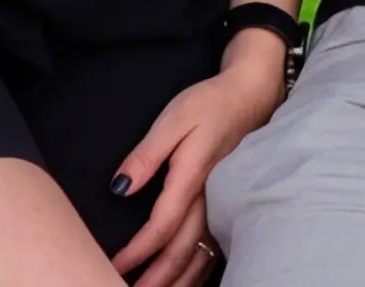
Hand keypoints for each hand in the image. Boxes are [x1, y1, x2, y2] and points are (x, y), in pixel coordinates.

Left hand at [108, 39, 286, 286]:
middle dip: (154, 279)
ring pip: (199, 258)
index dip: (137, 251)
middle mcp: (210, 199)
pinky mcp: (229, 206)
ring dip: (176, 282)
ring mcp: (223, 206)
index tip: (113, 265)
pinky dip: (196, 273)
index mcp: (192, 178)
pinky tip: (183, 281)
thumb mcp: (173, 118)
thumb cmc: (210, 104)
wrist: (252, 95)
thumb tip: (120, 188)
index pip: (162, 227)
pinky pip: (213, 251)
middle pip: (181, 252)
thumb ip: (146, 154)